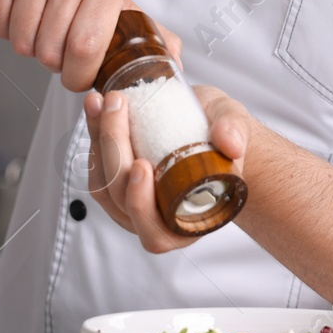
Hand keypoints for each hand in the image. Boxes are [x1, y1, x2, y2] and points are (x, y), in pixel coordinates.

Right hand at [0, 0, 181, 89]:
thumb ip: (142, 30)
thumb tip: (174, 62)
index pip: (89, 47)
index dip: (78, 74)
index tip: (75, 75)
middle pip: (52, 51)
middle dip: (50, 60)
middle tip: (53, 39)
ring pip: (24, 42)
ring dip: (26, 42)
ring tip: (35, 16)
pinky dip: (3, 27)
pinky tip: (16, 4)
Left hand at [82, 83, 249, 251]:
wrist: (215, 131)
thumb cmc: (227, 140)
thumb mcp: (238, 128)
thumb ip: (236, 132)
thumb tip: (230, 142)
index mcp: (189, 222)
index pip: (155, 231)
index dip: (141, 204)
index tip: (142, 166)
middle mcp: (157, 220)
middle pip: (121, 198)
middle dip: (114, 150)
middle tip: (117, 107)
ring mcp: (133, 204)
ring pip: (103, 185)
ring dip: (98, 141)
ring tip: (100, 102)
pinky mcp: (117, 184)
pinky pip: (97, 169)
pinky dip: (94, 137)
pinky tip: (97, 108)